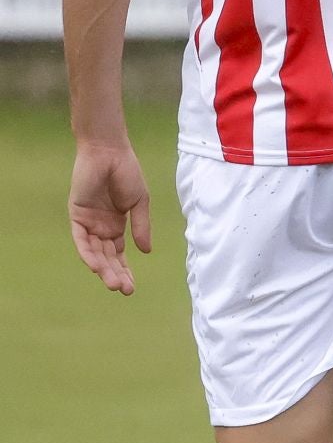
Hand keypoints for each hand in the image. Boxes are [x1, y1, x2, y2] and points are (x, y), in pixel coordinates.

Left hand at [69, 140, 151, 295]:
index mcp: (117, 225)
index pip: (118, 254)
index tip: (133, 287)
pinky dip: (88, 253)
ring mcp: (88, 223)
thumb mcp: (140, 202)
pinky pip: (81, 239)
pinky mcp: (77, 215)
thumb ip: (141, 226)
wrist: (110, 152)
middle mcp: (101, 227)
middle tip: (125, 290)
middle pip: (107, 257)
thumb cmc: (128, 172)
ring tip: (114, 283)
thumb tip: (146, 251)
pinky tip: (97, 265)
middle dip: (115, 274)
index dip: (125, 270)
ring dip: (103, 268)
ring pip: (94, 252)